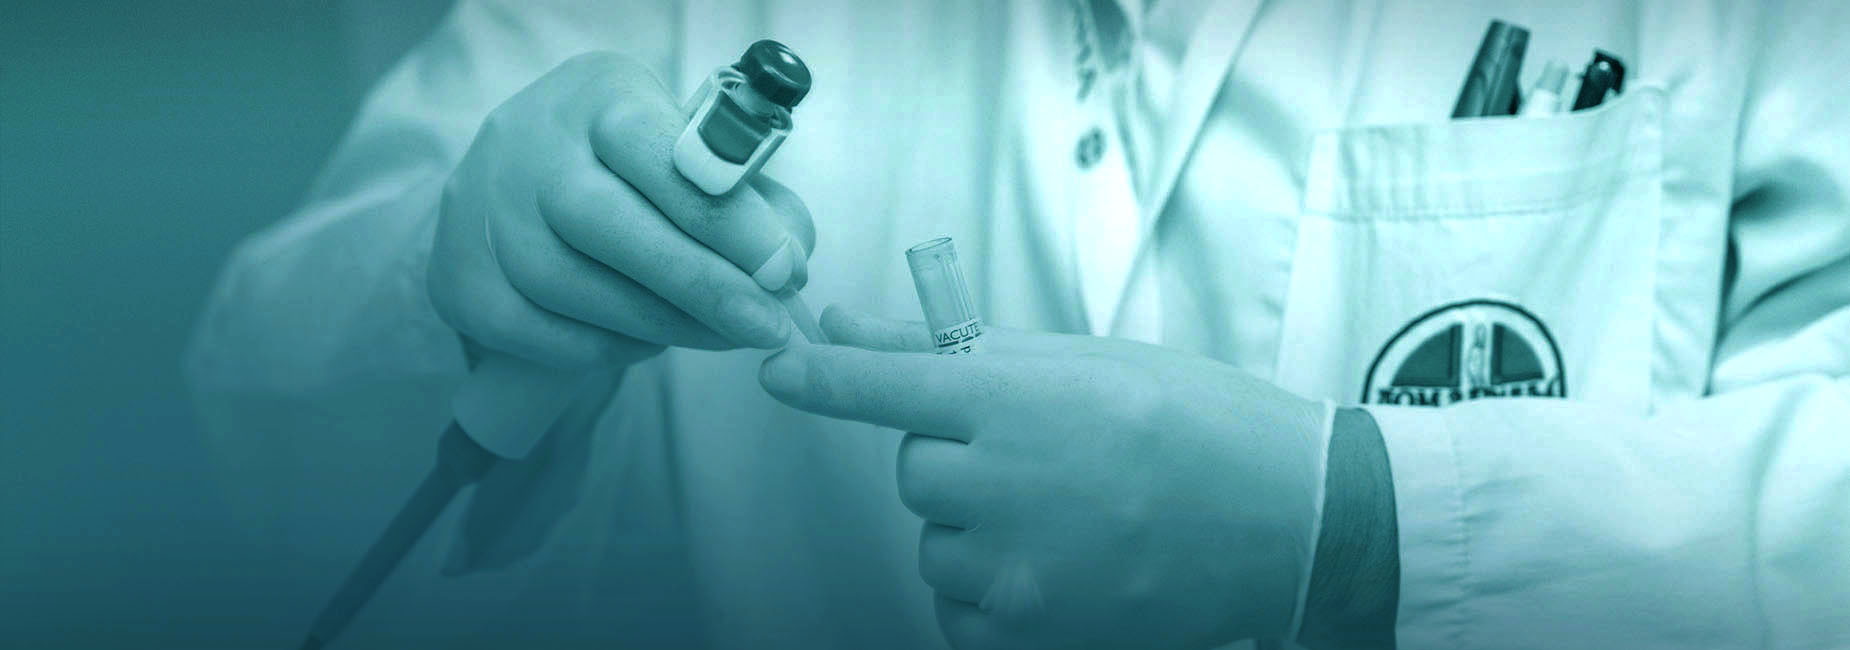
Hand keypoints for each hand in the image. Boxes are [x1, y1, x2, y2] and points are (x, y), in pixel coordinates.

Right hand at [429, 51, 814, 368]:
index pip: (659, 152)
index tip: (783, 268)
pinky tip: (647, 342)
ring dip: (661, 324)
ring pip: (569, 284)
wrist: (518, 176)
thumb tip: (788, 267)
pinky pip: (538, 331)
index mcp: (598, 97)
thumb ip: (749, 199)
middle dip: (699, 283)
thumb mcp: (690, 149)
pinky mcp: (460, 277)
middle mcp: (528, 144)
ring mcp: (483, 211)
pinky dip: (605, 347)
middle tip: (765, 326)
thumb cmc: (631, 167)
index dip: (727, 217)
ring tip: (722, 336)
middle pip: (605, 222)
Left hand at [758, 307, 1333, 648]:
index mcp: (1017, 402)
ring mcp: (1014, 570)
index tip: (777, 368)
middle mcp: (1005, 486)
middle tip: (1043, 456)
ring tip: (1066, 515)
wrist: (1290, 522)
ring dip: (975, 528)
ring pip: (934, 542)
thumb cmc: (1195, 424)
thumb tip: (843, 325)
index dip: (822, 378)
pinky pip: (954, 609)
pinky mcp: (1028, 632)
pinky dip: (986, 590)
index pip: (883, 388)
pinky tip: (1054, 565)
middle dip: (959, 458)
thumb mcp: (1083, 362)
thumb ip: (952, 350)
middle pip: (915, 471)